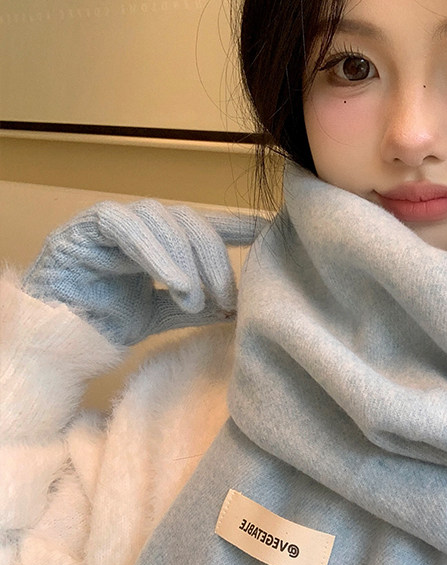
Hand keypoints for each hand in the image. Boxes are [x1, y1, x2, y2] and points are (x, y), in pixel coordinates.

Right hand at [23, 200, 263, 345]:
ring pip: (162, 219)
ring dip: (187, 261)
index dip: (236, 224)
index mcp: (159, 241)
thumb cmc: (105, 325)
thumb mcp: (163, 315)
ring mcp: (112, 221)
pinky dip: (157, 254)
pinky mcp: (86, 226)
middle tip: (227, 298)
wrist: (58, 344)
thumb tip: (241, 308)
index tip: (268, 230)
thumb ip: (199, 307)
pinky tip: (178, 286)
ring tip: (196, 300)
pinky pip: (126, 225)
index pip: (203, 224)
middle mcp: (139, 225)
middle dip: (214, 259)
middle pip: (189, 221)